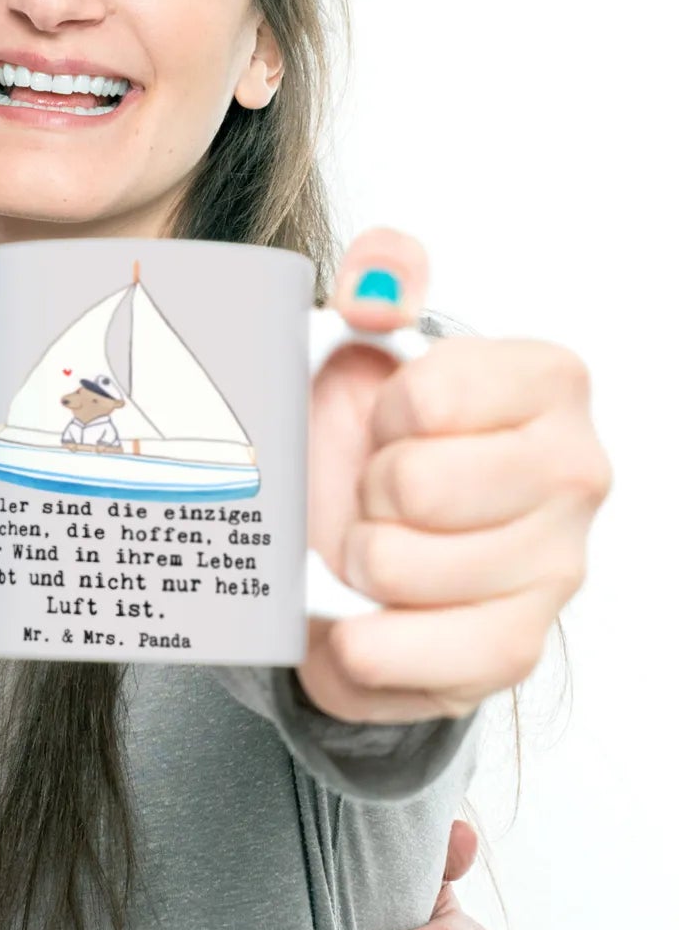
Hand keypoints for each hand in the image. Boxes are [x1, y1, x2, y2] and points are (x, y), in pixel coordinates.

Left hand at [298, 227, 609, 721]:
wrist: (355, 542)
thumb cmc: (370, 437)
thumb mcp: (363, 342)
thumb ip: (380, 282)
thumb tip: (381, 275)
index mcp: (548, 383)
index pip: (430, 397)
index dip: (381, 413)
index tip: (389, 421)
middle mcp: (575, 472)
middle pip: (415, 486)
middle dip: (365, 491)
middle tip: (375, 492)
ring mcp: (556, 566)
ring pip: (398, 567)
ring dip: (354, 560)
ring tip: (369, 545)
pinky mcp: (515, 648)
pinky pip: (418, 654)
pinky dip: (363, 643)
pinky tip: (359, 619)